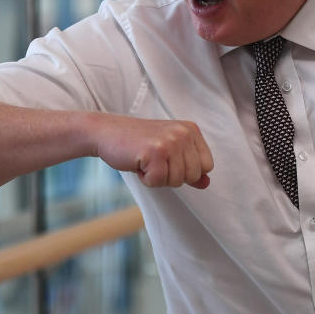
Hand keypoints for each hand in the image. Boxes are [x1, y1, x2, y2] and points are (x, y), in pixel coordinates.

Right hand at [93, 115, 213, 188]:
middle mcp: (183, 133)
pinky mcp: (154, 152)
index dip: (186, 171)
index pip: (207, 166)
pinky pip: (158, 181)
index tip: (168, 160)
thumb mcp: (169, 151)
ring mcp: (170, 141)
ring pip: (177, 181)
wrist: (107, 132)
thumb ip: (189, 166)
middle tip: (155, 161)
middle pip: (193, 175)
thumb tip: (206, 183)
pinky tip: (138, 162)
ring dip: (158, 177)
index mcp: (191, 130)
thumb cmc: (138, 143)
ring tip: (146, 160)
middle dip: (172, 176)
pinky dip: (146, 179)